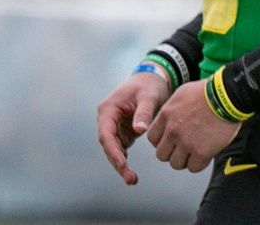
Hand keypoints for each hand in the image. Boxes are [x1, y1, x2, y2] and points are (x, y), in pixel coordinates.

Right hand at [97, 71, 170, 185]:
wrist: (153, 79)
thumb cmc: (149, 86)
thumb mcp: (148, 97)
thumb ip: (143, 113)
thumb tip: (139, 130)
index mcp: (108, 109)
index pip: (106, 134)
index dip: (113, 150)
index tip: (122, 164)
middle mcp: (108, 119)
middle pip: (108, 145)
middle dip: (117, 163)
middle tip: (131, 179)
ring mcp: (115, 126)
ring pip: (114, 150)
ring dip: (121, 165)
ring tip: (132, 179)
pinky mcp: (123, 131)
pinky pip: (121, 149)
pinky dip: (125, 160)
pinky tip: (132, 173)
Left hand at [147, 80, 240, 172]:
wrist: (226, 96)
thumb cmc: (208, 92)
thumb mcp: (181, 94)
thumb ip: (172, 111)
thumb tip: (169, 120)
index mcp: (166, 115)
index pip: (152, 138)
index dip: (161, 141)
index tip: (169, 141)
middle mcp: (172, 130)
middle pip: (161, 154)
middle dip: (172, 153)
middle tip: (182, 149)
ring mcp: (186, 142)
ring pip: (175, 164)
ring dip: (185, 160)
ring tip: (194, 152)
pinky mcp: (201, 152)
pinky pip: (193, 167)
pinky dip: (199, 163)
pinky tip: (205, 154)